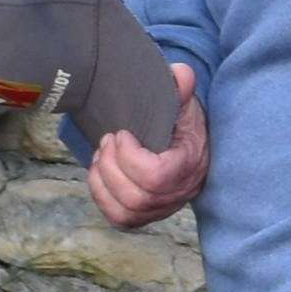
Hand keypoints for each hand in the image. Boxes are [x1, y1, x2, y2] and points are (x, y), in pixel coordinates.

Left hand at [86, 62, 207, 228]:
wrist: (189, 147)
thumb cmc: (184, 125)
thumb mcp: (185, 104)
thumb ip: (182, 88)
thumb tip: (179, 73)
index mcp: (190, 164)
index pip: (156, 177)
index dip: (131, 158)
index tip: (123, 134)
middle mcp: (179, 193)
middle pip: (136, 197)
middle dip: (112, 167)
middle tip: (108, 140)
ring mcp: (162, 209)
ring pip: (125, 211)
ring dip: (103, 181)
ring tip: (101, 155)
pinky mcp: (145, 216)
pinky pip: (119, 219)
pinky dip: (101, 196)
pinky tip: (99, 172)